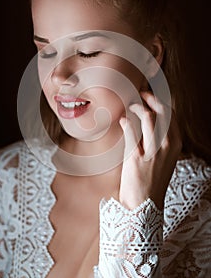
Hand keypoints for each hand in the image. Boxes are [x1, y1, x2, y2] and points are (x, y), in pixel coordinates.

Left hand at [119, 91, 181, 209]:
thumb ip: (161, 136)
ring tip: (129, 107)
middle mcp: (167, 145)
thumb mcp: (164, 156)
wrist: (143, 203)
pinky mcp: (136, 157)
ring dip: (136, 107)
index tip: (149, 94)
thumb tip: (151, 114)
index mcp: (175, 143)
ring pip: (148, 117)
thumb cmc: (151, 176)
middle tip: (139, 94)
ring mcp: (152, 151)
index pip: (171, 113)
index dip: (159, 100)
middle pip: (161, 111)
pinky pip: (131, 130)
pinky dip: (126, 121)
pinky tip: (123, 120)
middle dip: (149, 98)